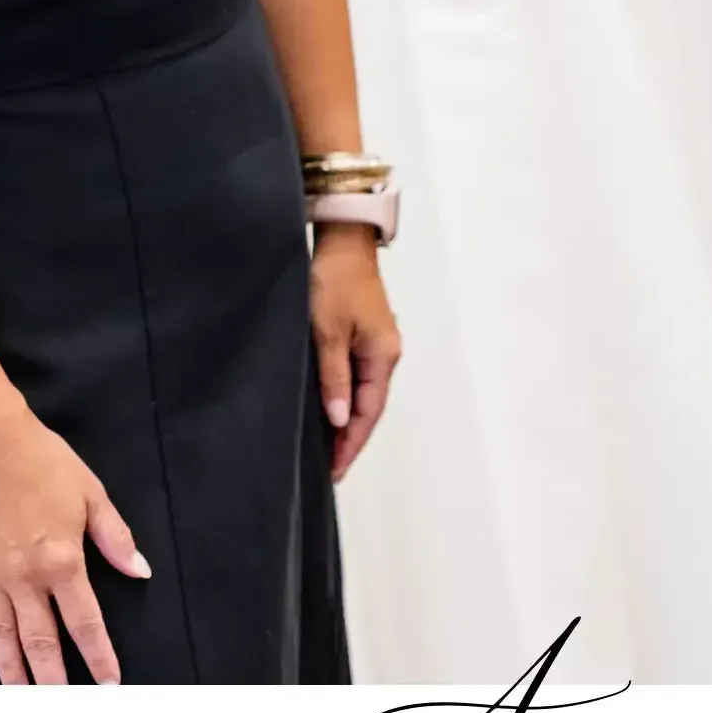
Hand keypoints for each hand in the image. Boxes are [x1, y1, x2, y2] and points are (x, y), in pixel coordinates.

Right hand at [0, 402, 150, 683]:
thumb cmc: (43, 461)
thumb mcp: (91, 493)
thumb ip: (115, 536)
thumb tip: (139, 571)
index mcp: (61, 562)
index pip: (85, 622)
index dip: (98, 656)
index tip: (108, 683)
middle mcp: (25, 578)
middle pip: (40, 640)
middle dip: (52, 679)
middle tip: (58, 706)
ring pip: (1, 633)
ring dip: (11, 668)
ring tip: (19, 695)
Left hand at [310, 226, 401, 481]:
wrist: (342, 241)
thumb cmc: (334, 281)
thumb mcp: (328, 332)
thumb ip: (333, 377)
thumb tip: (340, 419)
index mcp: (383, 356)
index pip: (369, 412)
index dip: (351, 444)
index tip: (334, 471)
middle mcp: (385, 353)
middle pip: (369, 406)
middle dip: (349, 438)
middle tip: (327, 468)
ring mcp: (376, 343)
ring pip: (362, 391)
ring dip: (346, 418)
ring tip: (325, 447)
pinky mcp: (363, 333)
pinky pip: (356, 375)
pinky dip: (344, 395)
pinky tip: (329, 406)